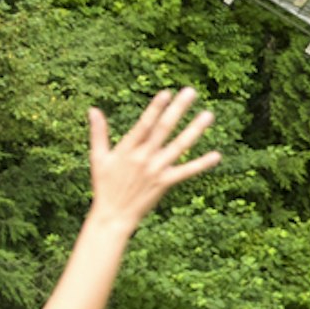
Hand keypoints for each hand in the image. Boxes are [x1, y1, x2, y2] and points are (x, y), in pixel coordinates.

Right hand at [84, 86, 220, 227]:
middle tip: (191, 92)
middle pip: (164, 129)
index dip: (155, 108)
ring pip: (178, 147)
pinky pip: (186, 172)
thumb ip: (98, 132)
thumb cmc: (105, 185)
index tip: (167, 93)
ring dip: (195, 130)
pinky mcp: (164, 183)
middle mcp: (143, 158)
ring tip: (208, 115)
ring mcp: (156, 170)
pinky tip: (216, 156)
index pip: (144, 124)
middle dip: (178, 110)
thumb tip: (93, 109)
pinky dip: (201, 164)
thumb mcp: (98, 157)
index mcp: (128, 149)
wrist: (113, 216)